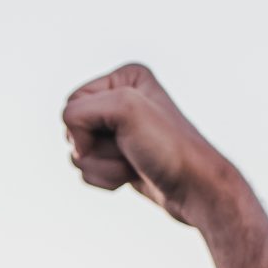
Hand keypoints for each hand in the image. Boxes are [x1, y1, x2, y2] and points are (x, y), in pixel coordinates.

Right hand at [62, 64, 236, 222]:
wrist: (196, 189)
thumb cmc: (168, 148)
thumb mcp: (125, 110)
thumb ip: (80, 111)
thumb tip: (74, 145)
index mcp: (125, 78)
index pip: (73, 103)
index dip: (86, 127)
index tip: (121, 134)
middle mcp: (122, 99)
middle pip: (72, 130)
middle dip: (95, 150)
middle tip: (130, 150)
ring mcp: (120, 131)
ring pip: (78, 154)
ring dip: (102, 167)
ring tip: (133, 165)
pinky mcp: (119, 156)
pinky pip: (88, 170)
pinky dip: (105, 178)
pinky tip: (131, 176)